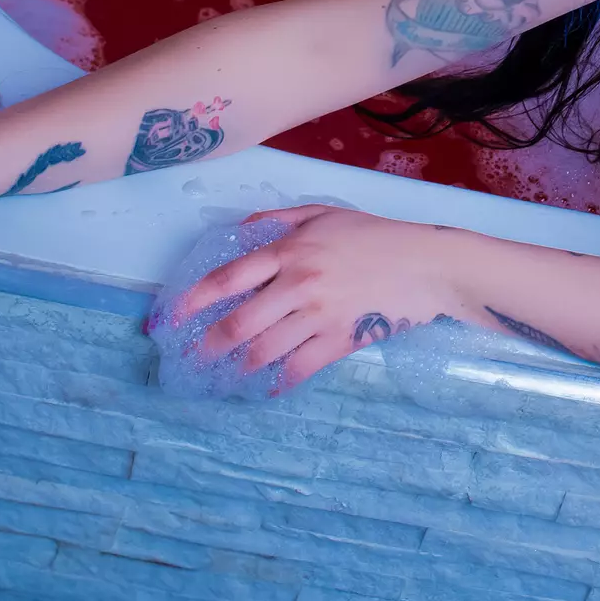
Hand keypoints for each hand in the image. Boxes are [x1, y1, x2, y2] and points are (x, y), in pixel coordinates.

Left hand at [161, 204, 463, 394]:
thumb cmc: (375, 235)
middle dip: (211, 344)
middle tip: (195, 357)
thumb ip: (278, 220)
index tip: (173, 317)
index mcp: (291, 250)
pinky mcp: (340, 340)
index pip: (230, 277)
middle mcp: (298, 283)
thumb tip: (240, 231)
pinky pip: (299, 368)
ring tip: (225, 374)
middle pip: (239, 322)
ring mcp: (319, 315)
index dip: (195, 300)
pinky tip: (268, 387)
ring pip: (264, 350)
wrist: (426, 265)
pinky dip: (279, 381)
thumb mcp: (324, 213)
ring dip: (239, 366)